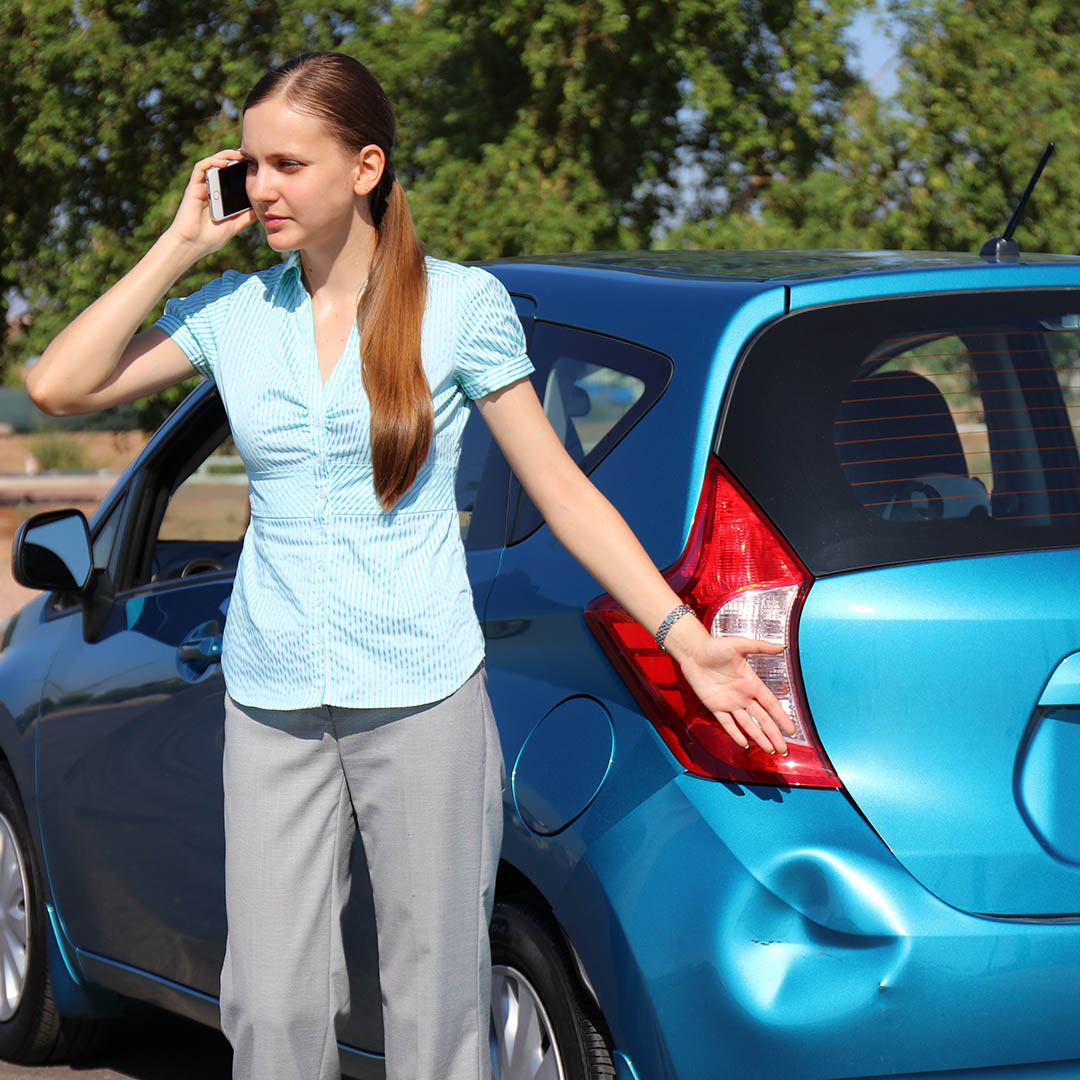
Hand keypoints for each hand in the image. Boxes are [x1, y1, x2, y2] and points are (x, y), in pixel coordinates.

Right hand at [164, 150, 256, 255]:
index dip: (242, 170)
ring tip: (239, 154)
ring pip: (212, 164)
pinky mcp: (193, 187)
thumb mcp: (234, 225)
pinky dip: (211, 162)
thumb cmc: (210, 237)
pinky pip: (200, 168)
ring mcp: (202, 187)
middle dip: (236, 159)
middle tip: (251, 156)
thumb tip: (261, 209)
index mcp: (221, 197)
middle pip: (223, 168)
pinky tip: (223, 162)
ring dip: (225, 156)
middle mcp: (211, 189)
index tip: (257, 166)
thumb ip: (245, 217)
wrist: (192, 244)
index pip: (232, 179)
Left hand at [667, 625, 796, 754]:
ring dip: (759, 737)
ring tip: (770, 750)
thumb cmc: (715, 646)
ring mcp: (729, 702)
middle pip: (762, 719)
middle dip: (774, 734)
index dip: (781, 717)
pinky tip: (744, 743)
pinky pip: (727, 723)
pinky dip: (735, 733)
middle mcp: (743, 696)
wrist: (693, 651)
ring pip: (747, 724)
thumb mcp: (739, 644)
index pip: (771, 704)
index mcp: (752, 683)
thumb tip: (782, 647)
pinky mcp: (714, 706)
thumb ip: (760, 647)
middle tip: (784, 749)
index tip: (792, 730)